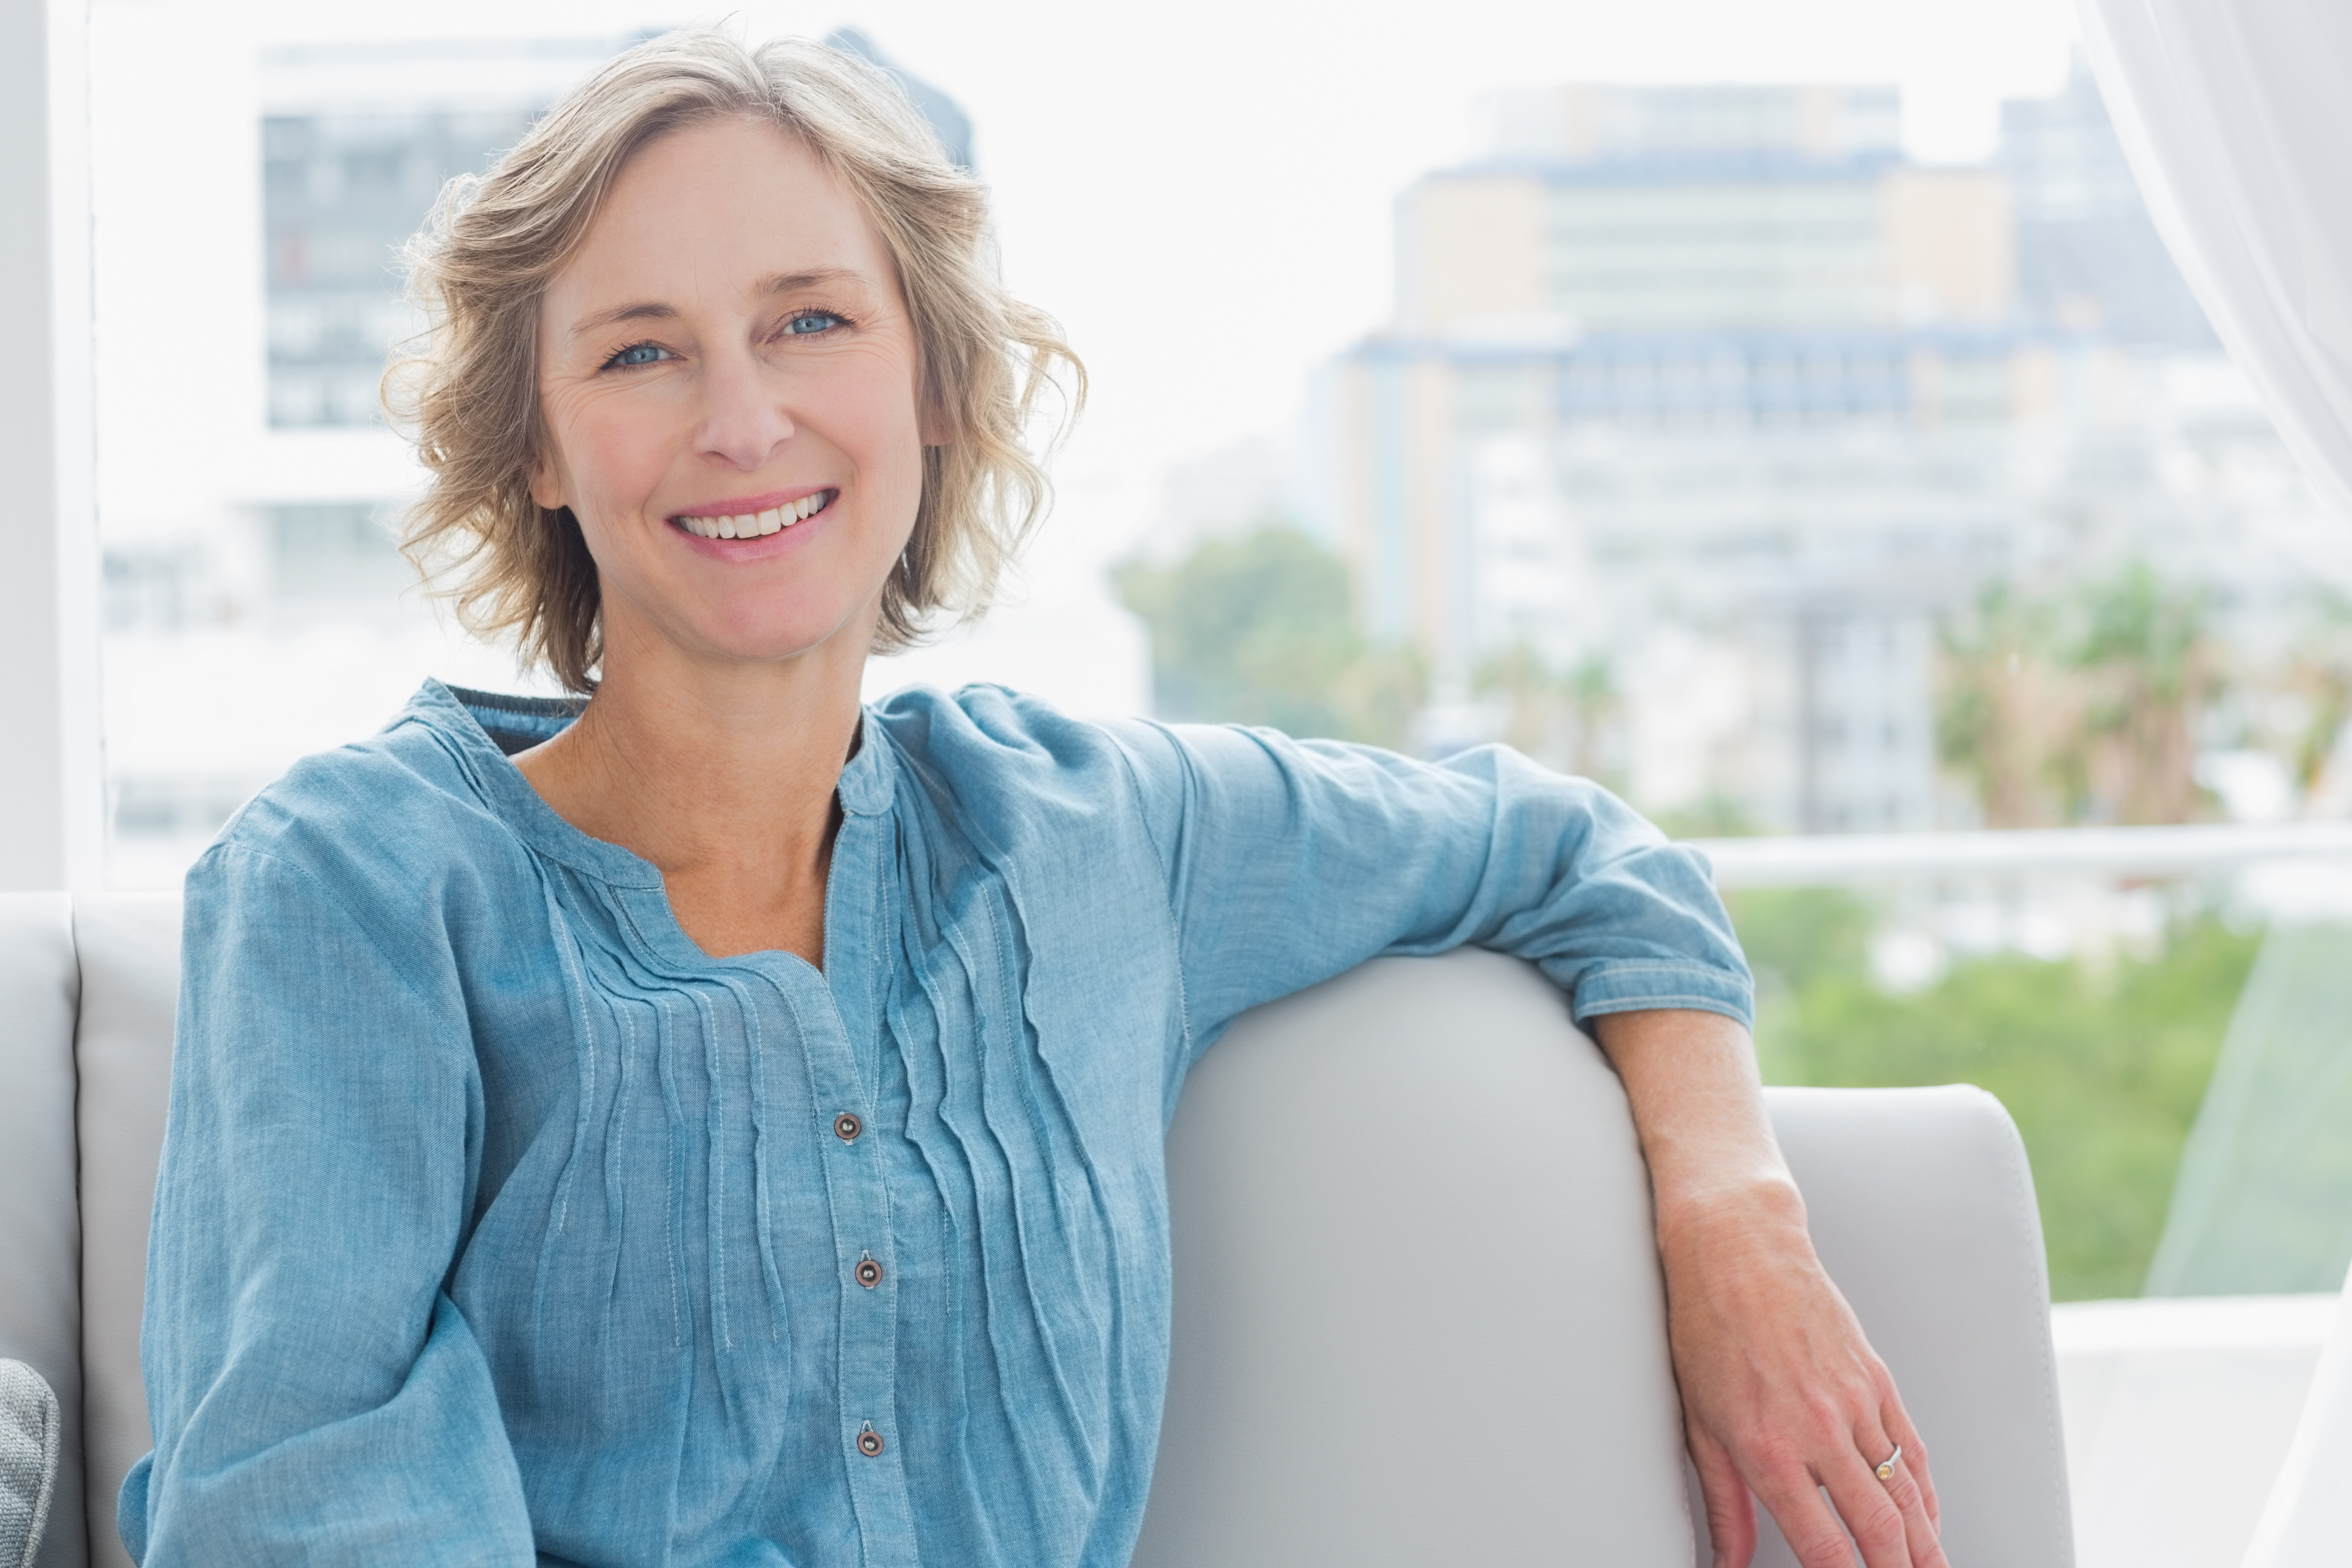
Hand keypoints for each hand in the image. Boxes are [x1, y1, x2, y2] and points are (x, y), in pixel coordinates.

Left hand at [1662, 1192, 1944, 1567]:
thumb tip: (1725, 1562)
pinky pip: (1912, 1448)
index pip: (1824, 1546)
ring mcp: (1855, 1403)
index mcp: (1769, 1448)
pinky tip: (1928, 1520)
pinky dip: (1926, 1492)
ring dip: (1926, 1546)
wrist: (1738, 1248)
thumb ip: (1722, 1503)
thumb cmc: (1706, 1328)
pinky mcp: (1876, 1379)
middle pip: (1880, 1529)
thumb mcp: (1698, 1423)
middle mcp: (1819, 1430)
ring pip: (1907, 1494)